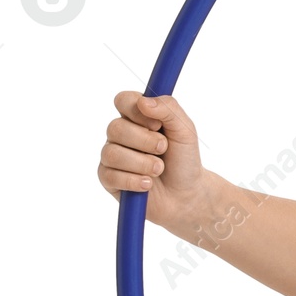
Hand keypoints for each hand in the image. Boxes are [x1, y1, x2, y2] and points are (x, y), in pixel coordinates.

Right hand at [98, 90, 205, 226]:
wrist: (186, 194)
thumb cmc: (184, 159)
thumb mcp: (185, 130)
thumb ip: (169, 109)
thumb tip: (143, 101)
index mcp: (137, 117)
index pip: (123, 100)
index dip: (137, 110)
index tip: (157, 124)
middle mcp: (121, 134)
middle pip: (115, 128)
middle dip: (145, 141)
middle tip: (163, 149)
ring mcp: (112, 156)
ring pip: (112, 153)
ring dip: (142, 163)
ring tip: (158, 169)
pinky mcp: (108, 179)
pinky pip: (110, 176)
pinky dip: (133, 181)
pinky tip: (147, 184)